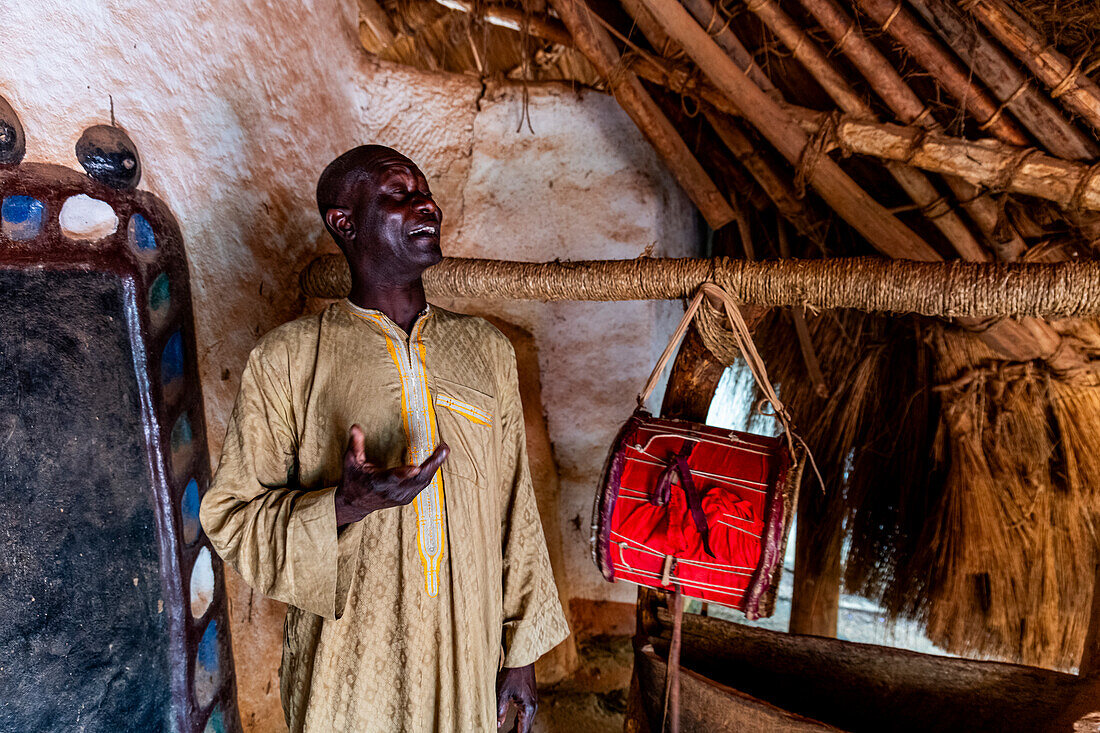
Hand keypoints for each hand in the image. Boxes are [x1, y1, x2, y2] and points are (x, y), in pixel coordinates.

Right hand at [333, 424, 448, 526]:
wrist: (355, 504)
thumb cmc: (354, 480)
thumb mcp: (351, 462)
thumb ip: (355, 444)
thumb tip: (355, 427)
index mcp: (377, 483)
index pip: (392, 479)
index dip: (404, 474)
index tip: (416, 468)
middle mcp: (392, 492)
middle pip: (416, 480)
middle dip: (432, 464)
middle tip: (443, 449)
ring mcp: (401, 497)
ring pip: (423, 482)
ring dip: (435, 466)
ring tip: (443, 450)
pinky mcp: (407, 498)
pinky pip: (423, 484)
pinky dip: (431, 471)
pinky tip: (437, 459)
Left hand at [496, 664, 536, 732]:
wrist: (521, 657)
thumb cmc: (512, 673)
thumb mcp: (503, 693)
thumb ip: (500, 710)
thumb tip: (498, 724)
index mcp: (528, 708)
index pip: (523, 732)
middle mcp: (533, 707)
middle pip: (526, 729)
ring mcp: (532, 702)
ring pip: (526, 722)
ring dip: (518, 730)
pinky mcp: (530, 698)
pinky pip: (526, 715)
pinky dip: (519, 722)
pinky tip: (512, 725)